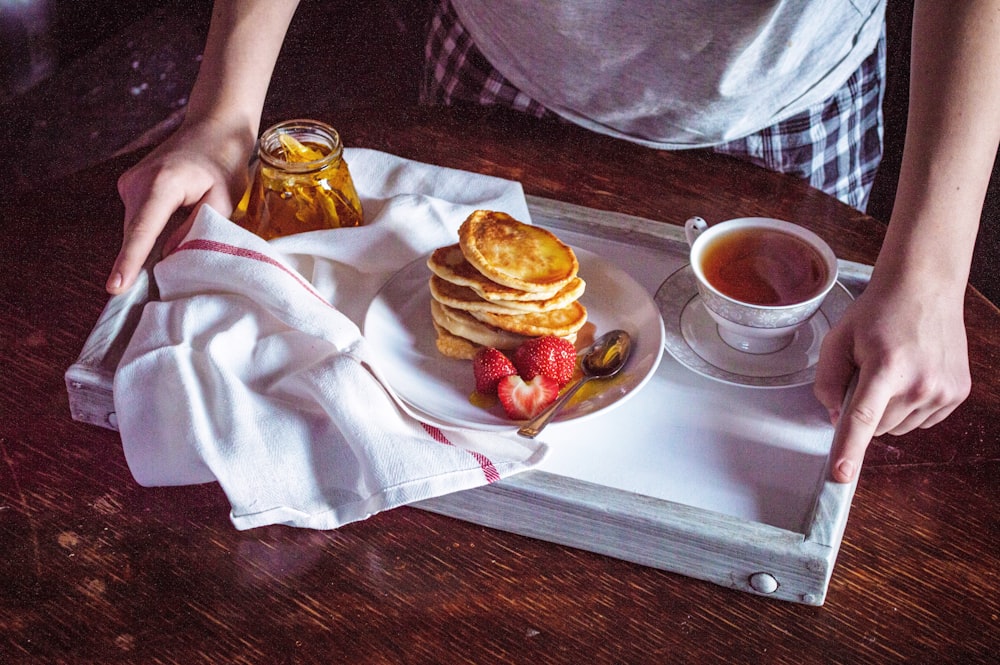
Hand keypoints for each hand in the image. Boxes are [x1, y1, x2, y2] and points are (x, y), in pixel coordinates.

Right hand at [106, 117, 255, 293]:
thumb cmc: (224, 161)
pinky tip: (173, 226)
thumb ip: (198, 229)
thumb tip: (171, 254)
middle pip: (137, 234)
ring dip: (151, 244)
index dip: (129, 261)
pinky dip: (152, 231)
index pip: (143, 230)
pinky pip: (139, 219)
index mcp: (162, 184)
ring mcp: (130, 182)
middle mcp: (138, 182)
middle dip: (143, 261)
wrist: (213, 126)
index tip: (115, 286)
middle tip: (159, 284)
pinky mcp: (131, 186)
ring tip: (178, 243)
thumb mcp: (224, 199)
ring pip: (137, 228)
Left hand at [814, 273, 970, 482]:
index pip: (862, 419)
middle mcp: (920, 382)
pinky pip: (921, 421)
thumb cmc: (878, 312)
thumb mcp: (838, 340)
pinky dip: (909, 407)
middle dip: (864, 409)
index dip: (849, 449)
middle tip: (869, 372)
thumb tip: (834, 417)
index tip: (842, 475)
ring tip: (892, 369)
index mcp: (886, 367)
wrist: (924, 288)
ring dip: (887, 409)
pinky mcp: (957, 393)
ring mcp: (943, 390)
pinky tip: (910, 376)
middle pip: (877, 427)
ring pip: (898, 427)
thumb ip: (827, 381)